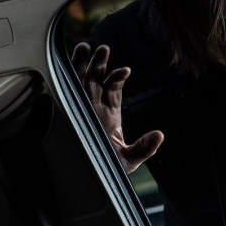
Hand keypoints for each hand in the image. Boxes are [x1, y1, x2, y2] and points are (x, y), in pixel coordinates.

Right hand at [72, 42, 163, 173]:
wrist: (87, 177)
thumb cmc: (106, 168)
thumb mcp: (129, 158)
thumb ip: (144, 147)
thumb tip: (160, 135)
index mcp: (110, 115)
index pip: (114, 89)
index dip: (118, 77)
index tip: (125, 70)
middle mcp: (94, 107)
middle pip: (96, 79)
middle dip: (99, 64)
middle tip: (103, 49)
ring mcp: (80, 107)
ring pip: (80, 80)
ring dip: (83, 64)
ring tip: (86, 47)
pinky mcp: (68, 111)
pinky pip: (66, 90)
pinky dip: (66, 76)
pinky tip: (67, 63)